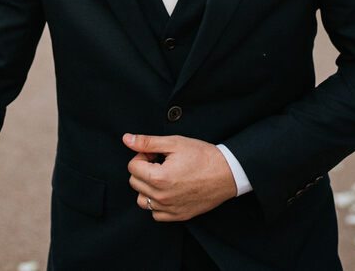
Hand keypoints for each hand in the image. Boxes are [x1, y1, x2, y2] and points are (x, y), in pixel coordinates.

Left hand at [122, 133, 236, 221]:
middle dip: (143, 170)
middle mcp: (162, 197)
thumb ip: (147, 142)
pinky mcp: (178, 216)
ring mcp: (170, 209)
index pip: (132, 167)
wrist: (227, 173)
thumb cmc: (202, 156)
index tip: (156, 154)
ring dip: (147, 187)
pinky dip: (157, 203)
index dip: (142, 156)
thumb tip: (126, 139)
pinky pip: (156, 214)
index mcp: (159, 178)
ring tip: (163, 177)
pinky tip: (168, 190)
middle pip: (134, 182)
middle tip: (161, 162)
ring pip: (142, 200)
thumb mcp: (174, 143)